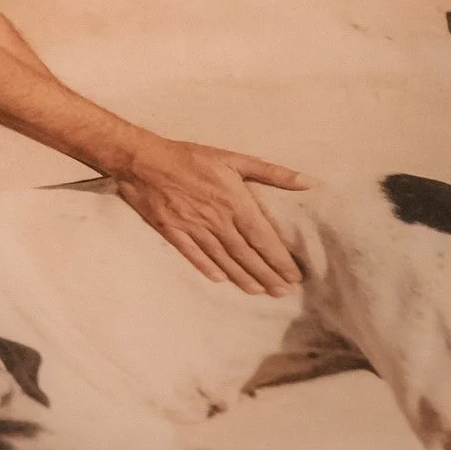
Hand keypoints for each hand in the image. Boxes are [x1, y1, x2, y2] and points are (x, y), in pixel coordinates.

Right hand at [111, 135, 309, 291]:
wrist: (142, 160)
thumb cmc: (190, 156)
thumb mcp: (233, 158)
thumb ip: (272, 172)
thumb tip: (308, 182)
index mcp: (234, 202)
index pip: (263, 238)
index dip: (279, 260)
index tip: (294, 276)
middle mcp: (216, 220)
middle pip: (246, 254)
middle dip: (266, 275)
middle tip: (282, 292)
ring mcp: (193, 228)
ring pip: (223, 259)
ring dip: (243, 278)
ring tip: (258, 291)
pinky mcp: (173, 232)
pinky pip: (194, 255)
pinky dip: (208, 269)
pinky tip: (220, 280)